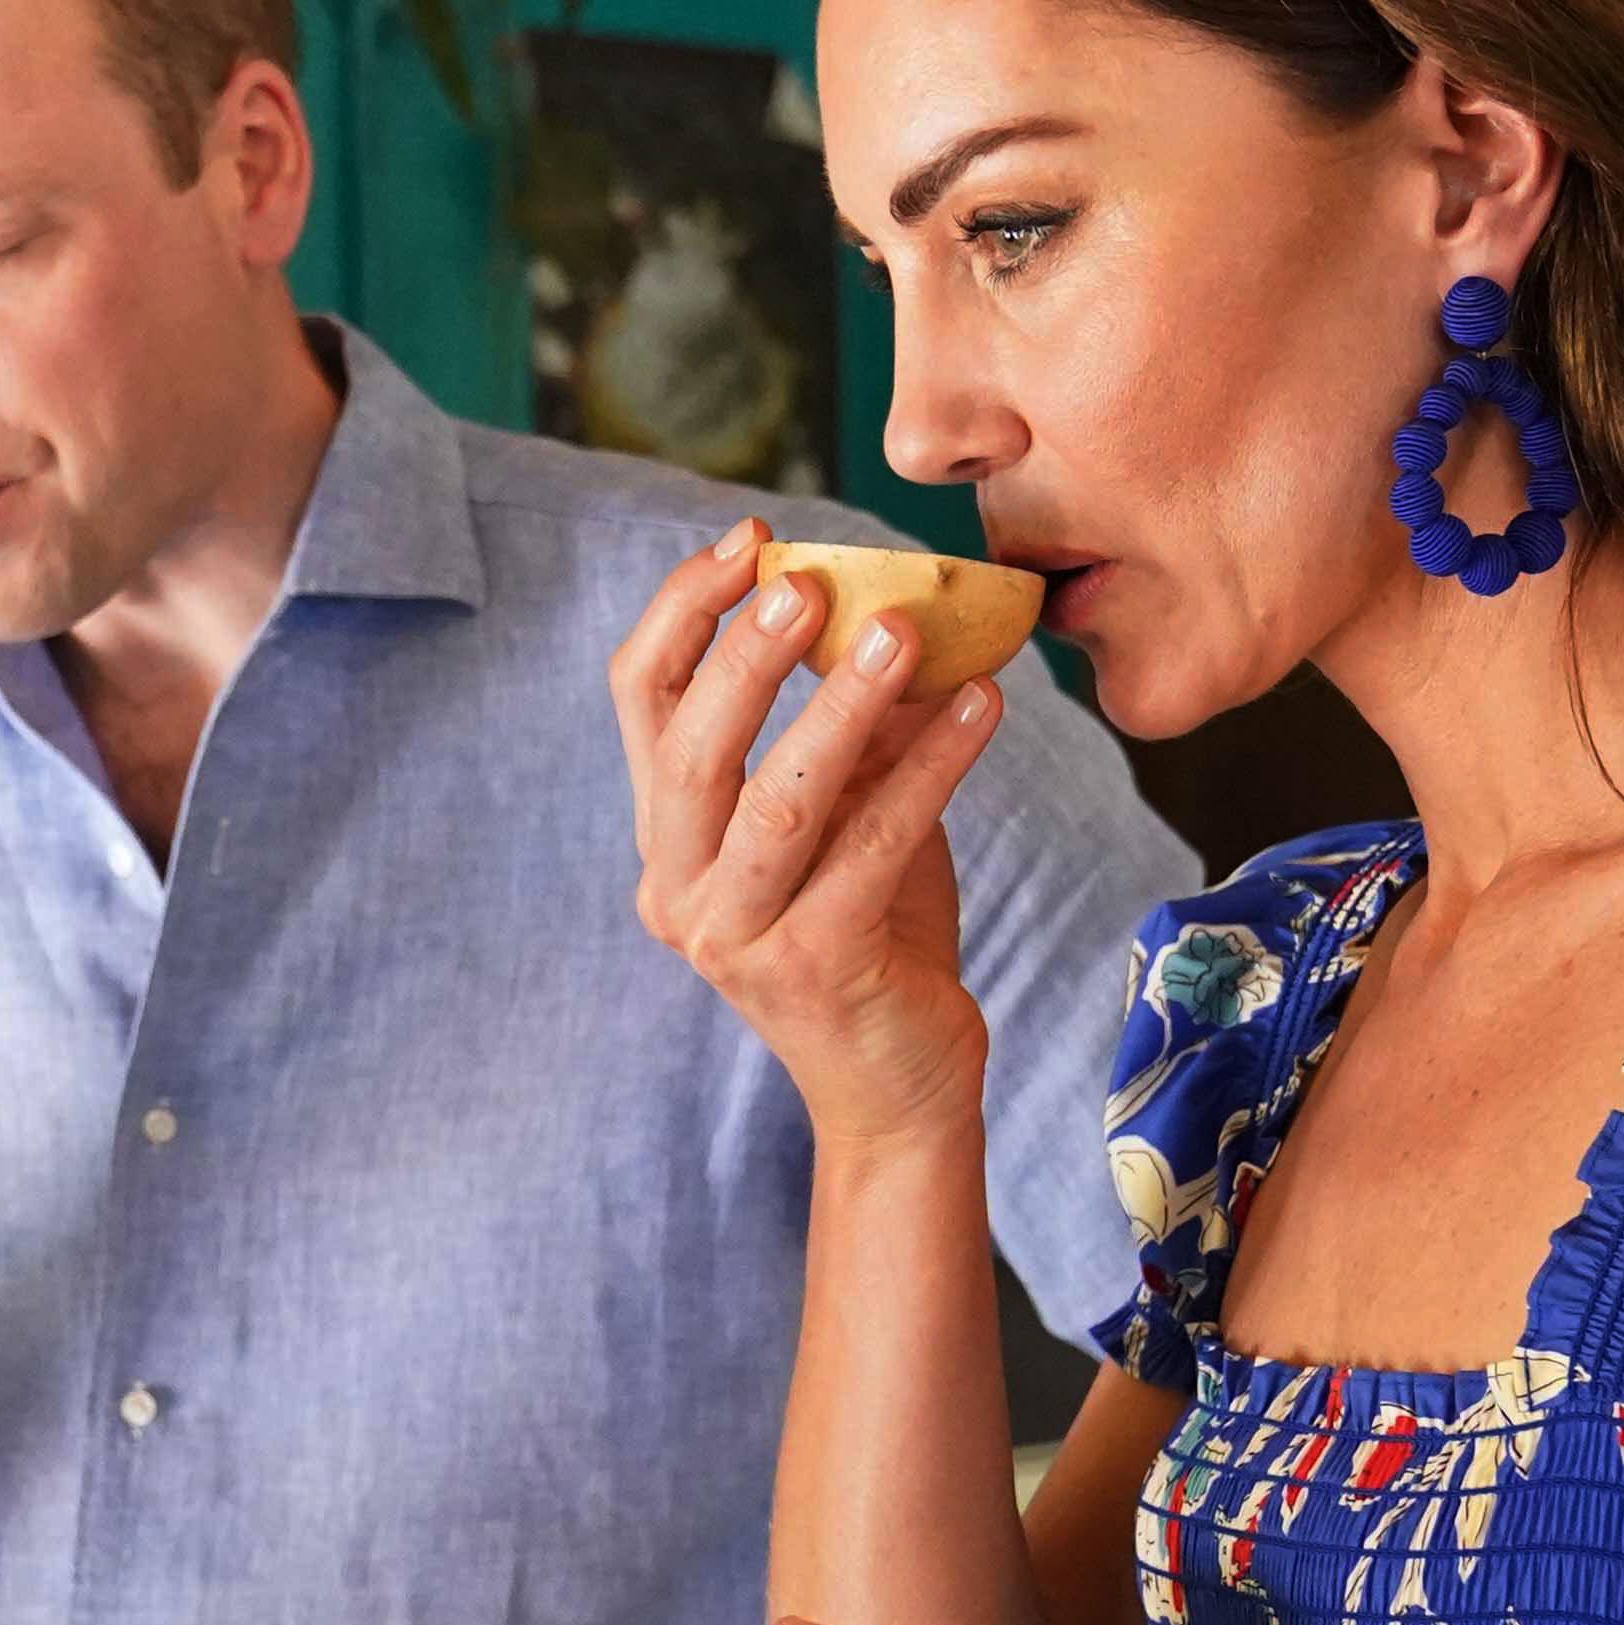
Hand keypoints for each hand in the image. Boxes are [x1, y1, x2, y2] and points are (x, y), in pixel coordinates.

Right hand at [611, 519, 1004, 1144]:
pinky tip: (983, 709)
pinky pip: (874, 847)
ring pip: (776, 801)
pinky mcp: (813, 969)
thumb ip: (853, 726)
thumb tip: (895, 602)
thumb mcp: (852, 812)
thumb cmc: (874, 935)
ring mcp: (735, 938)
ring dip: (840, 706)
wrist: (899, 1087)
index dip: (685, 610)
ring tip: (904, 632)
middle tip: (810, 578)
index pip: (640, 699)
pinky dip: (931, 769)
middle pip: (690, 747)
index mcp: (666, 837)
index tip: (749, 538)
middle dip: (745, 653)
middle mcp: (676, 887)